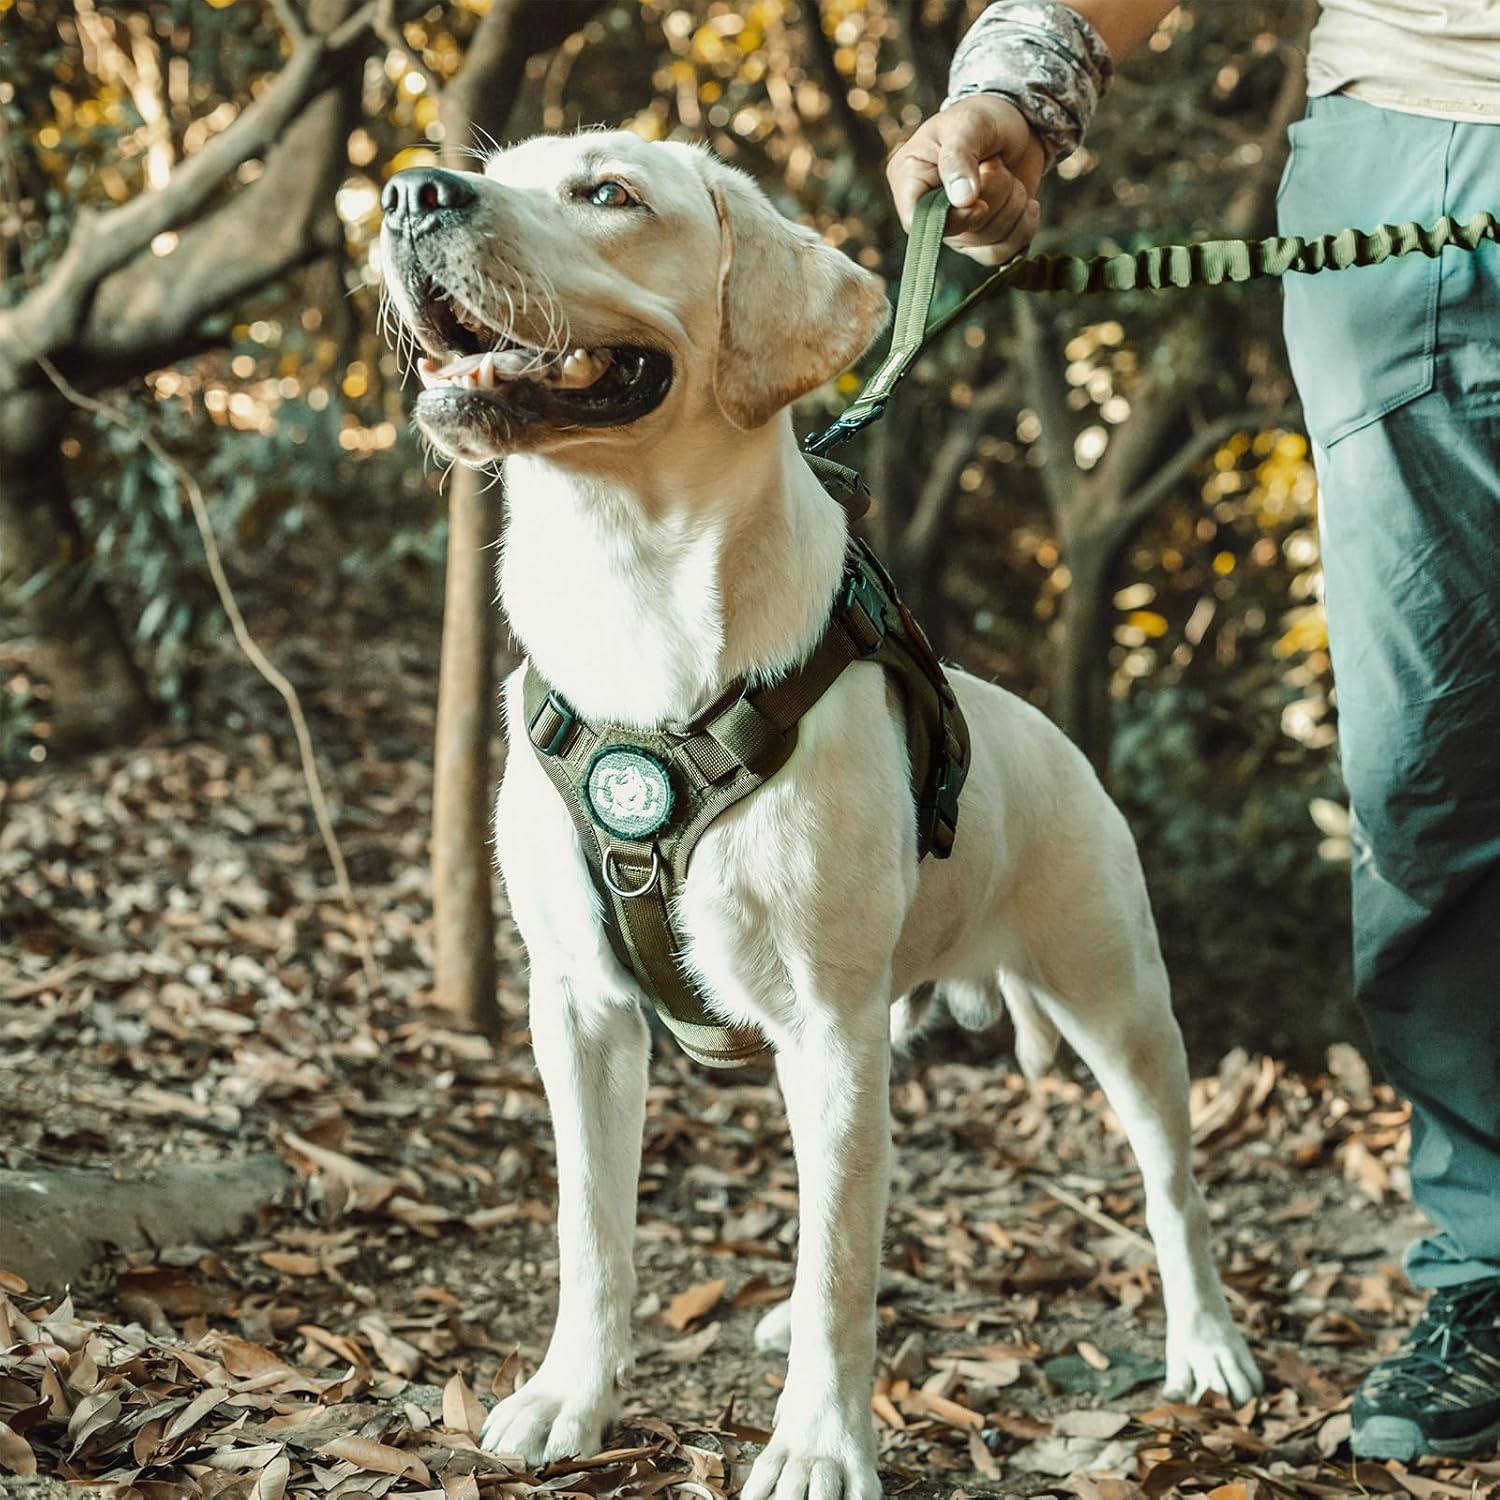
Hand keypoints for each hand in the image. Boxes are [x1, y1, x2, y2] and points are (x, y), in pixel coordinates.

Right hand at [886, 95, 1044, 265]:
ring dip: (1011, 205)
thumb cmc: (984, 116)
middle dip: (991, 198)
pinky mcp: (982, 238)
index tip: (978, 201)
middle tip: (994, 163)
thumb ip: (959, 158)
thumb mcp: (969, 125)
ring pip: (985, 243)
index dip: (950, 219)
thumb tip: (962, 200)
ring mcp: (956, 229)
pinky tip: (1028, 201)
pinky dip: (1023, 227)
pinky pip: (1002, 253)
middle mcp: (929, 211)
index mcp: (910, 179)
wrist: (1018, 122)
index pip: (915, 221)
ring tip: (1006, 172)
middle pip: (958, 234)